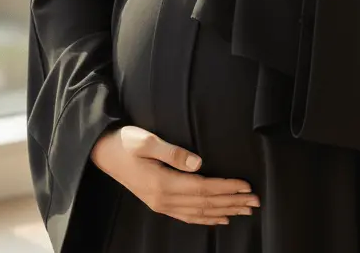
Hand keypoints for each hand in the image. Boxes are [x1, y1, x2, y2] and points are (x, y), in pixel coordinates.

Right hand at [90, 125, 259, 225]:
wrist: (103, 153)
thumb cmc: (125, 142)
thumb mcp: (145, 140)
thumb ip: (172, 152)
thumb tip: (198, 163)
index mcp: (162, 183)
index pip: (203, 188)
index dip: (227, 188)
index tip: (247, 187)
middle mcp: (163, 199)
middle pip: (205, 204)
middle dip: (232, 202)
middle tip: (256, 202)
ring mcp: (160, 204)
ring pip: (199, 212)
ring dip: (224, 211)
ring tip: (244, 211)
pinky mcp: (158, 203)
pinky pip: (187, 216)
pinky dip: (206, 219)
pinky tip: (218, 219)